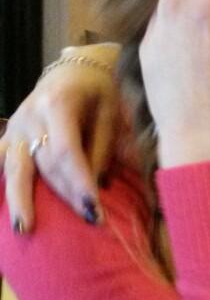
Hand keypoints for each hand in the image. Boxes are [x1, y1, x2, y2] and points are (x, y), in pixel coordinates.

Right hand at [0, 44, 122, 231]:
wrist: (73, 71)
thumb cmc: (98, 90)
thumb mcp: (109, 110)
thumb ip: (102, 147)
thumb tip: (96, 184)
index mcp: (58, 104)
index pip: (67, 151)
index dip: (80, 182)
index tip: (96, 209)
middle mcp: (30, 116)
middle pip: (44, 163)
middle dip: (66, 195)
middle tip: (87, 220)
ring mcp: (15, 126)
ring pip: (15, 167)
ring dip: (20, 199)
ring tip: (24, 229)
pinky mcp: (9, 136)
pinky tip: (0, 207)